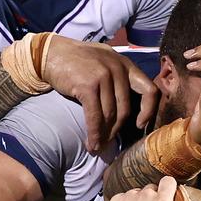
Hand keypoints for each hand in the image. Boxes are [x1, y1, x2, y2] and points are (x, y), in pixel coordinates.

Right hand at [43, 37, 158, 153]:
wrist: (51, 54)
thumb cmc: (77, 63)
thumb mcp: (104, 64)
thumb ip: (117, 80)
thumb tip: (126, 113)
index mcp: (126, 64)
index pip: (149, 90)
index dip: (148, 111)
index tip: (140, 125)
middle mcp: (118, 68)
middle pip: (125, 110)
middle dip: (116, 130)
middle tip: (107, 142)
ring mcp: (103, 75)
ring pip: (110, 116)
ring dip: (104, 136)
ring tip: (97, 146)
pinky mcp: (88, 85)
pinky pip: (95, 117)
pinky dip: (94, 134)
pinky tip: (91, 143)